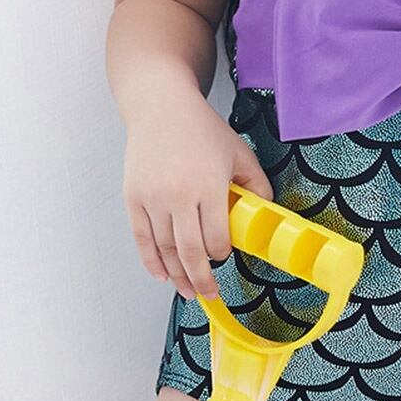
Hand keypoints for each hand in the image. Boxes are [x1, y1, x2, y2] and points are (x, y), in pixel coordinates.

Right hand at [122, 85, 272, 299]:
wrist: (160, 106)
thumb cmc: (201, 129)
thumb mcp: (239, 153)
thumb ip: (257, 184)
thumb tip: (267, 213)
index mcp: (208, 186)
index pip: (216, 238)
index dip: (222, 255)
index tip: (224, 256)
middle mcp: (178, 195)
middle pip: (190, 252)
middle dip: (201, 279)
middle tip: (209, 295)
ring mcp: (153, 198)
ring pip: (165, 250)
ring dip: (177, 276)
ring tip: (187, 291)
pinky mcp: (134, 197)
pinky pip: (142, 238)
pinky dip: (151, 261)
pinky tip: (162, 275)